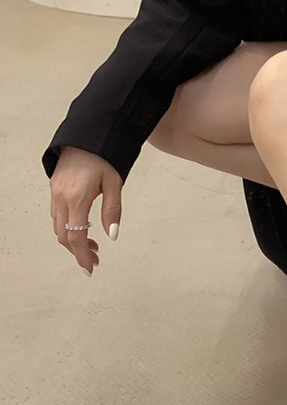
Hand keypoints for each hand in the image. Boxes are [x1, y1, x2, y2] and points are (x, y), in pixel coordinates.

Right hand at [50, 147, 122, 274]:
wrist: (88, 136)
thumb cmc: (104, 158)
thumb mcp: (114, 185)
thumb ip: (112, 211)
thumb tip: (111, 235)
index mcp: (77, 197)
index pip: (76, 236)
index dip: (82, 256)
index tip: (90, 268)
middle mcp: (61, 197)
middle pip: (63, 235)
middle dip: (78, 252)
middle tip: (95, 261)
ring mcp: (55, 193)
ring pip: (58, 227)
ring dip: (73, 241)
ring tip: (93, 248)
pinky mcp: (54, 189)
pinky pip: (56, 216)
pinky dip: (67, 228)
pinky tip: (82, 230)